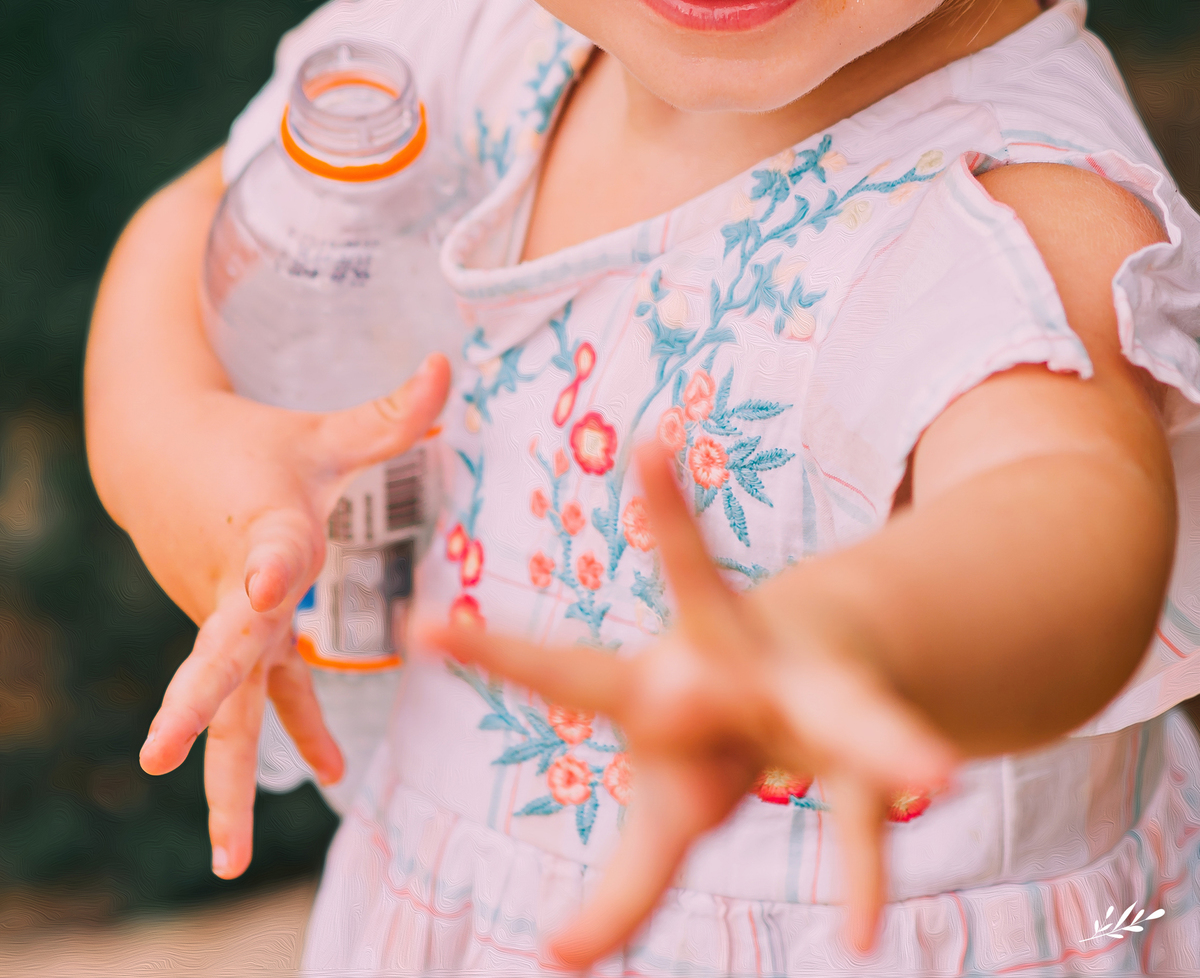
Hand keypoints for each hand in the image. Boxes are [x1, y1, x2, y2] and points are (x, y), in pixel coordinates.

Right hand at [138, 353, 449, 878]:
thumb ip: (389, 412)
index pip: (268, 554)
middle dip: (197, 712)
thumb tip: (447, 367)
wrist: (164, 455)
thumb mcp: (322, 428)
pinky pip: (262, 697)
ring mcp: (229, 620)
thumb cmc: (254, 443)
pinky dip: (290, 734)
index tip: (269, 589)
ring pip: (226, 706)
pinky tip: (332, 774)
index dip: (271, 571)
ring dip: (225, 777)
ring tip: (227, 857)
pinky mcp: (239, 635)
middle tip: (163, 758)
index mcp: (263, 529)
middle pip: (216, 658)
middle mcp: (237, 588)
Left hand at [423, 442, 955, 969]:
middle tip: (646, 525)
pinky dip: (859, 871)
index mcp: (660, 681)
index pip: (565, 668)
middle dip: (679, 556)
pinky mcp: (859, 732)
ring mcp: (801, 685)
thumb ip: (624, 895)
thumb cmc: (720, 750)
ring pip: (835, 702)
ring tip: (931, 778)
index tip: (421, 630)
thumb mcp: (673, 818)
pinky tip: (857, 928)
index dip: (494, 654)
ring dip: (879, 738)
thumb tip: (561, 962)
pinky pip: (858, 810)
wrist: (826, 673)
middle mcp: (729, 658)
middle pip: (694, 598)